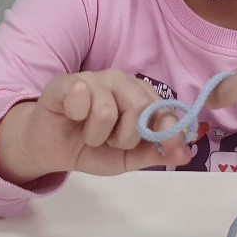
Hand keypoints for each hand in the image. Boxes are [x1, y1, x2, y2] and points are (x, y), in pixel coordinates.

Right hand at [0, 70, 193, 183]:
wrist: (51, 150)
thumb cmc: (91, 148)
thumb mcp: (128, 158)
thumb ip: (154, 153)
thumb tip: (185, 154)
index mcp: (140, 95)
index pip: (163, 108)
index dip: (169, 131)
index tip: (171, 150)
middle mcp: (120, 81)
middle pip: (139, 106)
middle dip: (126, 137)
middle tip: (110, 142)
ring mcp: (93, 78)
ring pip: (107, 110)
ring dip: (97, 135)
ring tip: (89, 134)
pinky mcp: (66, 82)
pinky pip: (80, 96)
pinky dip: (76, 117)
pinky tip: (71, 117)